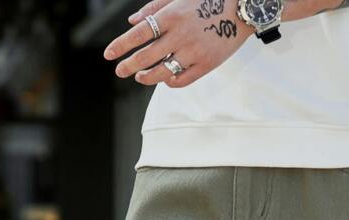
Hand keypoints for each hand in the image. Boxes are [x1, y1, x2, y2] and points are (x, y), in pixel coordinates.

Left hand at [104, 0, 252, 87]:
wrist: (240, 8)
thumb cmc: (207, 0)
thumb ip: (154, 7)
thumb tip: (132, 21)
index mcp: (171, 15)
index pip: (138, 34)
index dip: (121, 46)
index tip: (108, 55)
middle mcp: (180, 36)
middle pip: (146, 56)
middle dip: (129, 65)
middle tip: (120, 71)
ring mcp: (193, 52)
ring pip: (162, 72)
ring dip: (147, 77)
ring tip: (139, 77)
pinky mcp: (206, 65)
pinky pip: (182, 80)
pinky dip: (170, 82)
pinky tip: (164, 80)